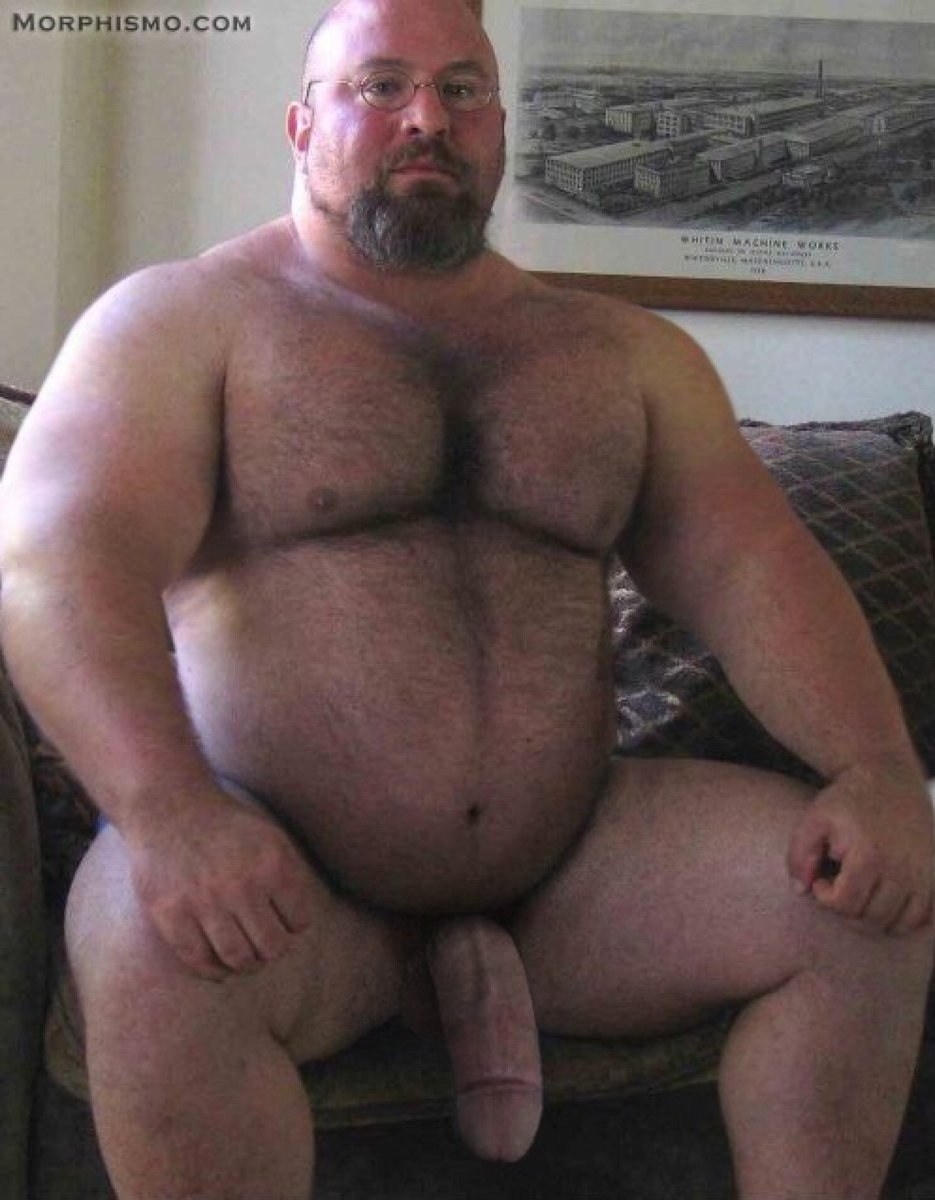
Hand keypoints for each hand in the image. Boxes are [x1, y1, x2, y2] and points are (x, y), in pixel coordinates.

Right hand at [125, 789, 317, 979]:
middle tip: (265, 947)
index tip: (283, 924)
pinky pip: (199, 960)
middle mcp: (240, 885)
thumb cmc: (225, 827)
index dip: (293, 927)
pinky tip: (219, 966)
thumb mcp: (270, 838)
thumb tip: (300, 926)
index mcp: (272, 864)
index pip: (299, 922)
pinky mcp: (170, 914)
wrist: (170, 807)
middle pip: (272, 947)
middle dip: (272, 951)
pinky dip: (214, 971)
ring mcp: (203, 901)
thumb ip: (290, 876)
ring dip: (247, 965)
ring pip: (239, 959)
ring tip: (246, 959)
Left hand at [787, 757, 934, 934]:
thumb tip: (801, 891)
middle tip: (838, 889)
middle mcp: (903, 868)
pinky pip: (924, 918)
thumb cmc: (847, 800)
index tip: (821, 882)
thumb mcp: (814, 818)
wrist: (890, 777)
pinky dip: (903, 919)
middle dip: (847, 912)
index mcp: (870, 854)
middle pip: (873, 919)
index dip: (825, 899)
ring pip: (900, 924)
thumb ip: (799, 855)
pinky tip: (884, 900)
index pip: (846, 904)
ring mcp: (925, 874)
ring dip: (874, 919)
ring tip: (859, 894)